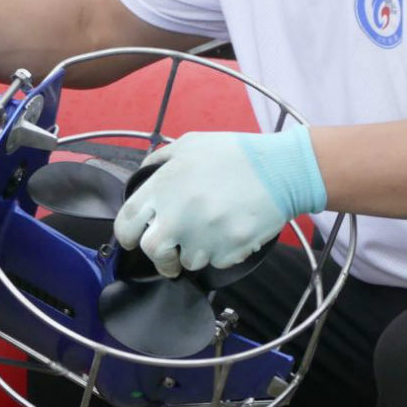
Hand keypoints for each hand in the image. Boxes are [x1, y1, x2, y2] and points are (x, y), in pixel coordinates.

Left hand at [113, 128, 326, 277]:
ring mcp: (203, 236)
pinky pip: (216, 262)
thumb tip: (144, 176)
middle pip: (152, 251)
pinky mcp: (227, 251)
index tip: (133, 239)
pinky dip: (220, 253)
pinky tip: (230, 231)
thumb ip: (160, 160)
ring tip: (210, 232)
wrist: (280, 170)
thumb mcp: (189, 144)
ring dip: (195, 252)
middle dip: (159, 257)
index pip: (127, 222)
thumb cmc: (234, 154)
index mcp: (163, 188)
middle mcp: (177, 215)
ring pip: (187, 261)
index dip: (126, 235)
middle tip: (169, 256)